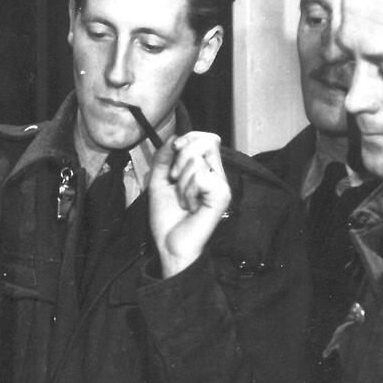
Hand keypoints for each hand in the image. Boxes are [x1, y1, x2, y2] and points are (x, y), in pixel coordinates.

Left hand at [147, 131, 231, 276]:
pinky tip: (191, 206)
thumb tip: (173, 138)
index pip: (206, 138)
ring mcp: (221, 185)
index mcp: (205, 170)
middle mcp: (216, 175)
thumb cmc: (167, 218)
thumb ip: (164, 159)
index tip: (174, 150)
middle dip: (181, 156)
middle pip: (207, 141)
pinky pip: (200, 176)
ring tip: (183, 200)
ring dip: (181, 181)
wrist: (169, 245)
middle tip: (175, 179)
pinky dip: (188, 190)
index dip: (188, 138)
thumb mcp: (159, 181)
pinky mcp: (222, 196)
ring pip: (197, 160)